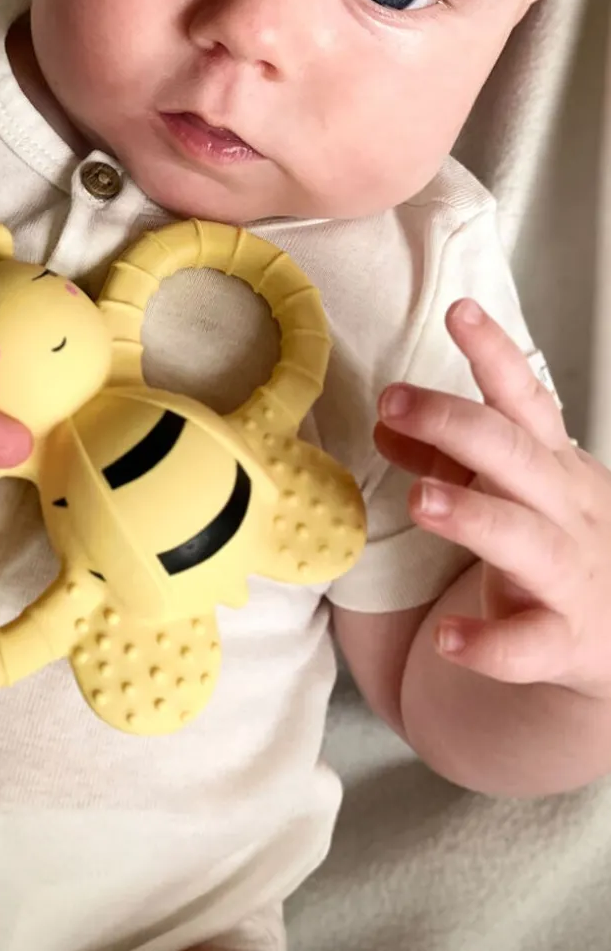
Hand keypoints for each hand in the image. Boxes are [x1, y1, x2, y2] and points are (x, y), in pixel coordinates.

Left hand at [374, 298, 610, 696]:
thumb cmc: (558, 544)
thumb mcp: (514, 488)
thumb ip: (449, 455)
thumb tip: (384, 421)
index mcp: (553, 464)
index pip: (525, 398)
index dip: (494, 354)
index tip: (459, 312)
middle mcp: (567, 509)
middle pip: (515, 454)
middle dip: (456, 423)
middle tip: (394, 402)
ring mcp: (571, 574)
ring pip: (525, 540)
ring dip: (474, 516)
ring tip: (421, 500)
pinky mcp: (566, 641)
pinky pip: (528, 645)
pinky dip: (489, 642)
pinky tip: (449, 638)